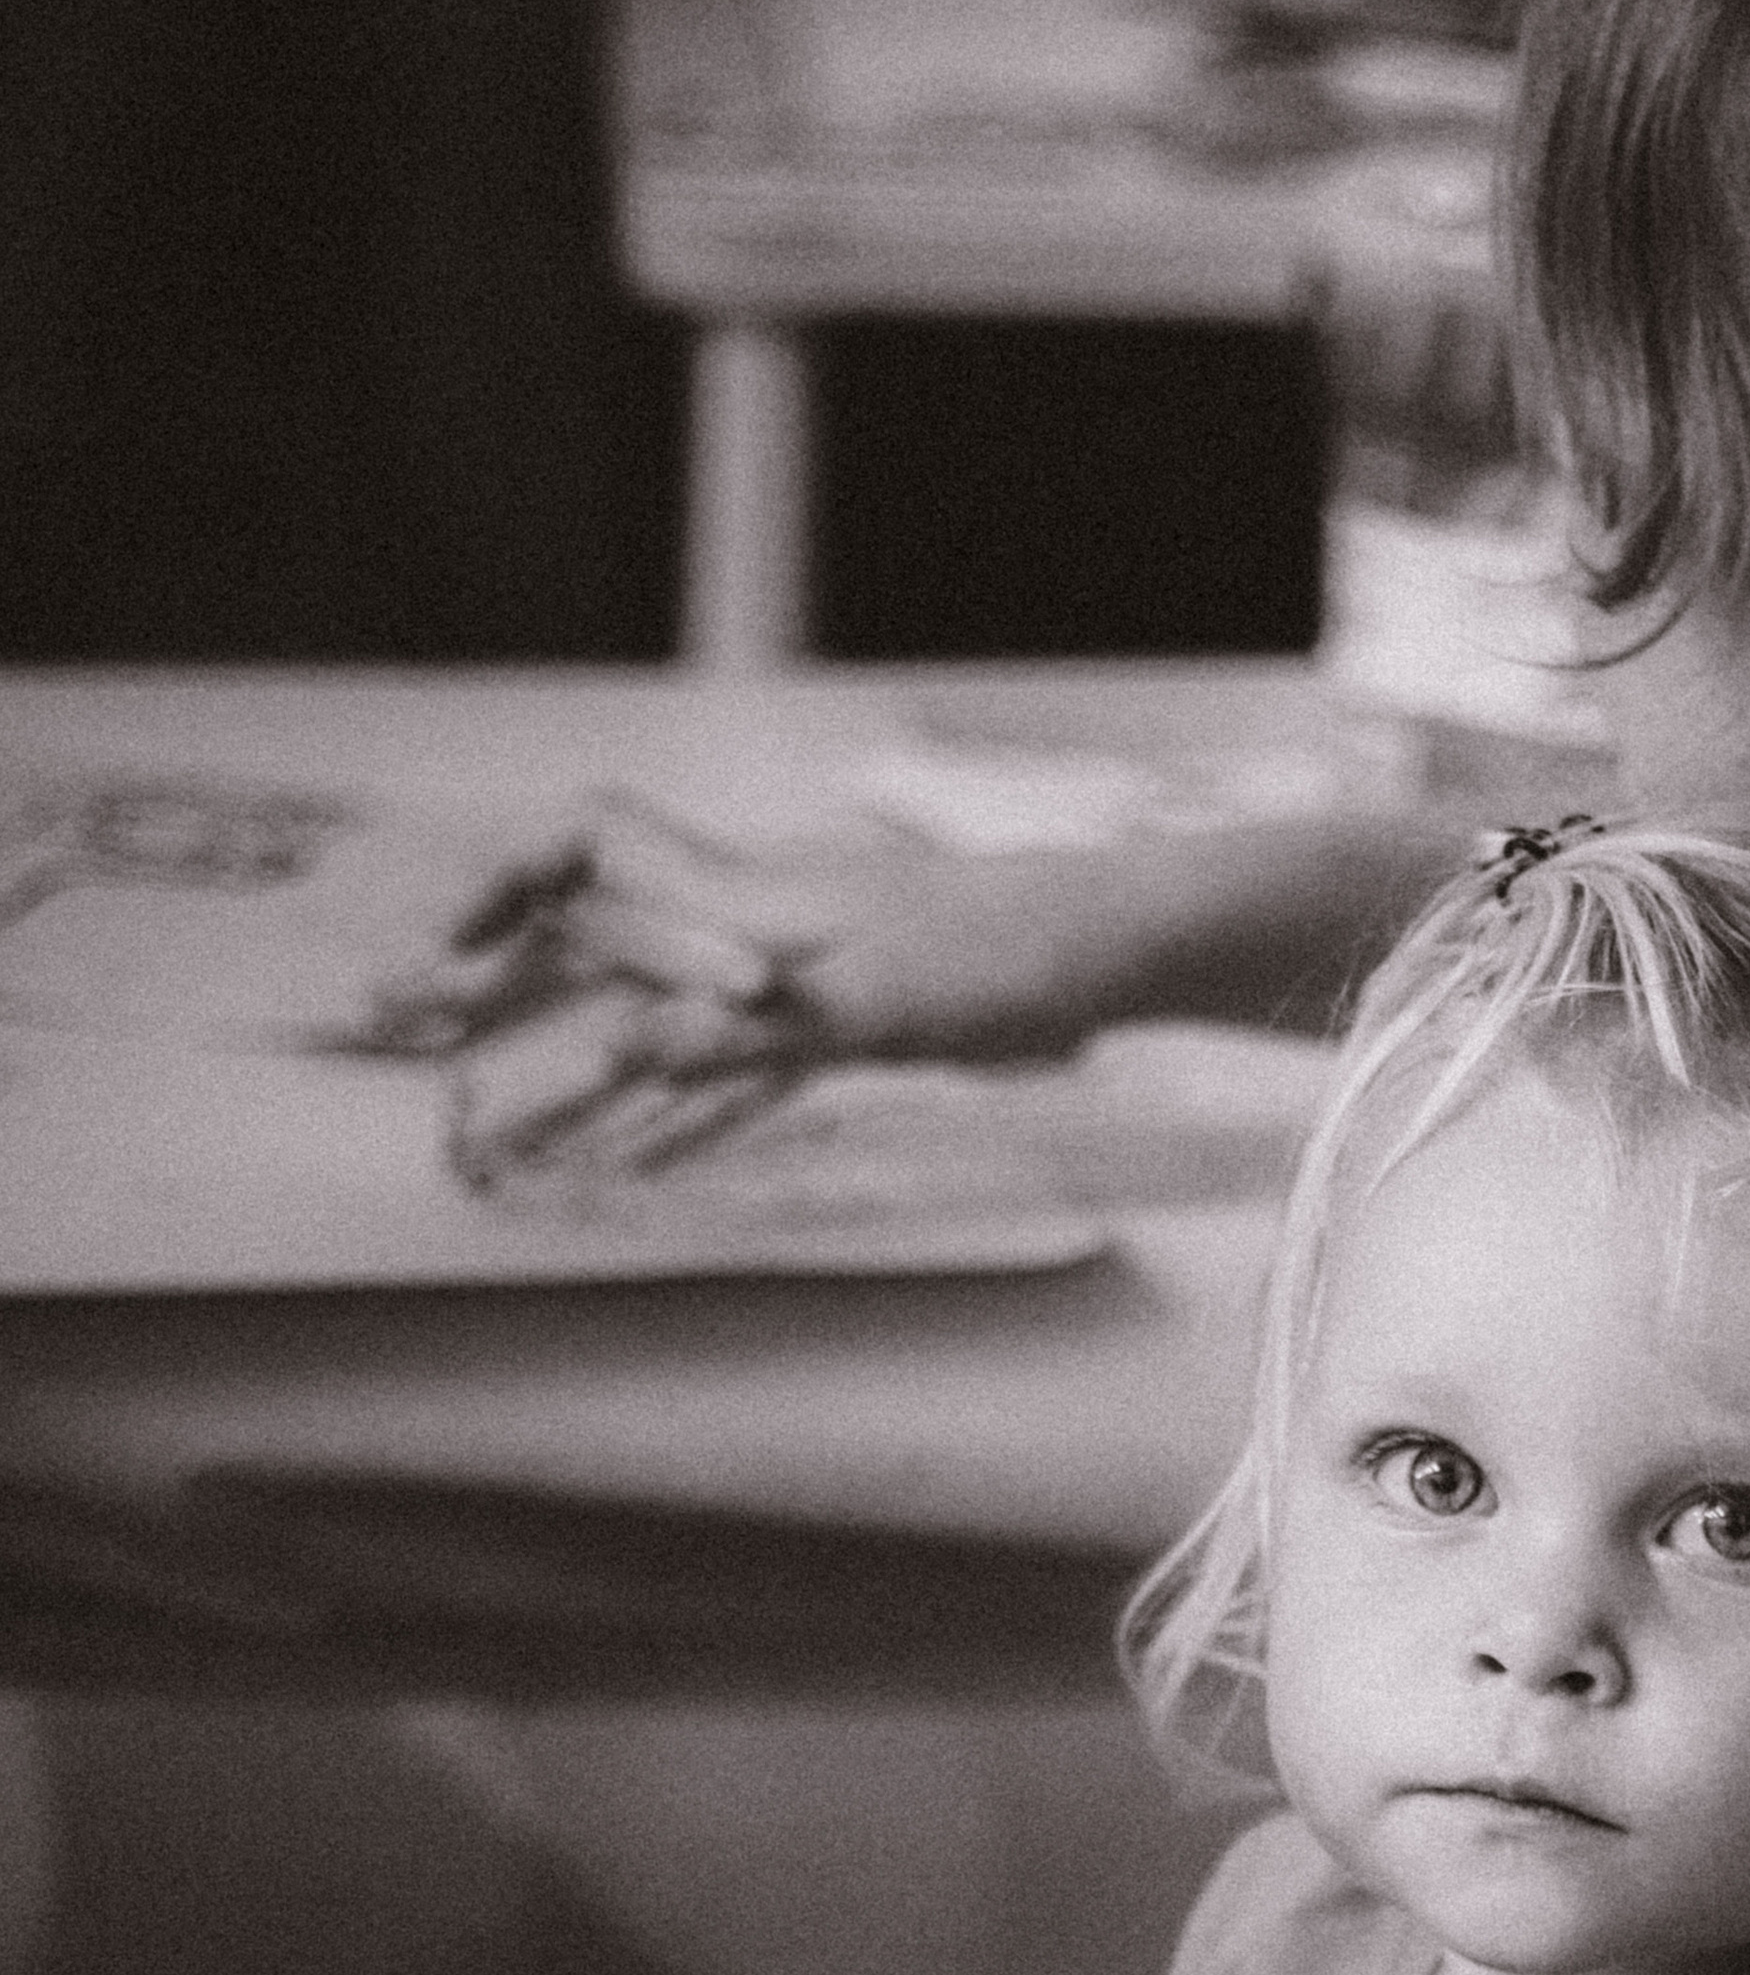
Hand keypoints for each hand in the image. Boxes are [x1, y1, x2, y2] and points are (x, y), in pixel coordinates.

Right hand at [360, 793, 1118, 1113]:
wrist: (1121, 946)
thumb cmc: (1019, 964)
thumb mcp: (886, 1005)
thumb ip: (758, 1026)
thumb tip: (629, 1042)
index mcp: (748, 898)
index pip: (584, 845)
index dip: (498, 881)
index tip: (441, 953)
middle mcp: (753, 915)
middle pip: (594, 923)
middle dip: (494, 968)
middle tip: (403, 1024)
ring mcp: (792, 958)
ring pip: (649, 987)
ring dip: (569, 1038)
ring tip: (488, 1113)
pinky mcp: (841, 1003)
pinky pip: (723, 1041)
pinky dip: (669, 1082)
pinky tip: (641, 1129)